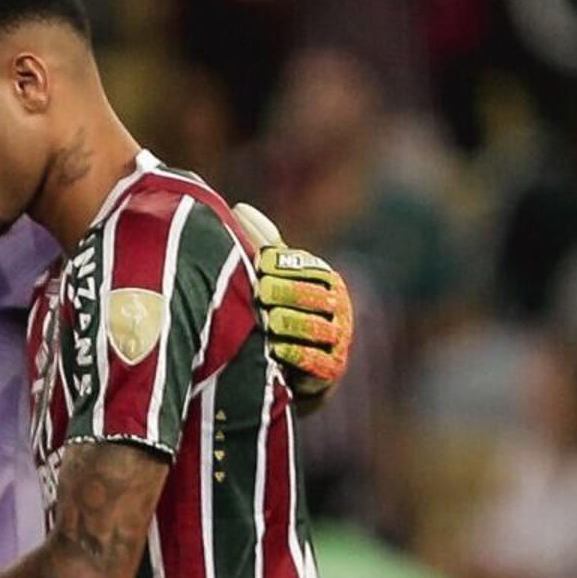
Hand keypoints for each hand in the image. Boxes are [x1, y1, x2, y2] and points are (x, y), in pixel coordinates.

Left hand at [229, 203, 350, 409]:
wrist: (287, 368)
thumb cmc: (277, 310)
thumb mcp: (272, 278)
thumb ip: (261, 246)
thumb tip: (239, 207)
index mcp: (325, 279)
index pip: (308, 267)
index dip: (285, 265)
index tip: (260, 264)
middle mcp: (337, 306)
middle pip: (314, 295)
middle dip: (287, 292)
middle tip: (261, 292)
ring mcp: (337, 339)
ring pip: (316, 327)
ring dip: (291, 323)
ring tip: (268, 321)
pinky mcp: (331, 370)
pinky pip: (317, 361)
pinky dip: (296, 354)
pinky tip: (274, 349)